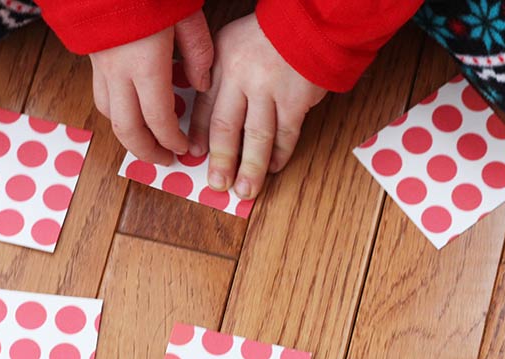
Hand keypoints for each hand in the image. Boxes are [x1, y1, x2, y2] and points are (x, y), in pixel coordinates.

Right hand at [90, 10, 213, 164]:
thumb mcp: (187, 16)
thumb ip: (198, 55)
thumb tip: (201, 86)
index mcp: (145, 65)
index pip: (159, 120)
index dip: (172, 141)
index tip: (185, 148)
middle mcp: (118, 72)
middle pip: (128, 130)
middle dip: (147, 151)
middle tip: (164, 159)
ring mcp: (101, 67)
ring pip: (110, 117)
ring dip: (130, 135)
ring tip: (150, 140)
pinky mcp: (92, 59)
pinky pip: (102, 98)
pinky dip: (118, 114)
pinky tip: (135, 111)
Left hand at [189, 13, 326, 198]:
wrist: (310, 21)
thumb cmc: (271, 34)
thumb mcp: (233, 41)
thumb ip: (218, 73)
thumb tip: (206, 113)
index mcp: (222, 60)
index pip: (205, 105)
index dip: (199, 134)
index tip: (195, 156)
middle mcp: (242, 76)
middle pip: (226, 126)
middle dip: (221, 160)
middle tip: (218, 184)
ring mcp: (270, 89)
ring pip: (257, 137)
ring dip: (251, 168)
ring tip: (245, 191)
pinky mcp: (296, 99)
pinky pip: (286, 134)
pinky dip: (280, 154)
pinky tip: (274, 169)